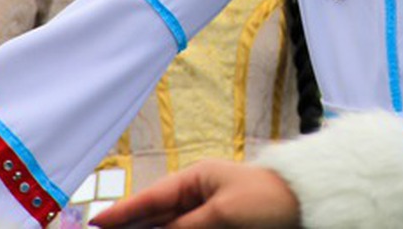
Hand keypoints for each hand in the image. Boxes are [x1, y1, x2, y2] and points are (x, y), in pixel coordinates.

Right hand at [89, 160, 298, 228]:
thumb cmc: (267, 200)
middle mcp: (198, 196)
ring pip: (169, 227)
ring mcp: (208, 213)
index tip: (95, 222)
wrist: (306, 205)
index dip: (123, 212)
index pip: (151, 199)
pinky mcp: (219, 226)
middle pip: (155, 216)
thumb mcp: (222, 214)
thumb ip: (185, 227)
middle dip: (131, 227)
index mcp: (196, 180)